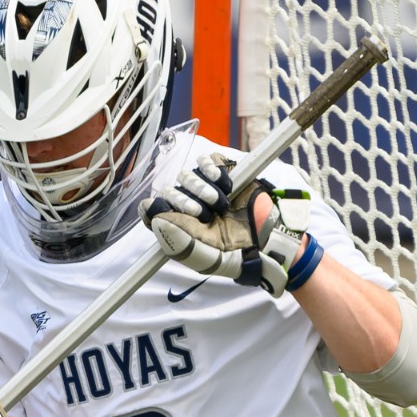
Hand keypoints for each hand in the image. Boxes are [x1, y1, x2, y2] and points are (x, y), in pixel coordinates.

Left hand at [140, 154, 308, 296]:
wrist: (267, 237)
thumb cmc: (233, 252)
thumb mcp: (201, 255)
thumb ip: (173, 238)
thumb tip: (149, 210)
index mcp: (178, 227)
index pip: (152, 209)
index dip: (157, 208)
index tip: (165, 211)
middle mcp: (188, 206)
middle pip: (169, 190)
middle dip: (183, 200)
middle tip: (202, 212)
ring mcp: (204, 188)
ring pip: (186, 175)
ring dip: (200, 187)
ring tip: (220, 202)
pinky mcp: (222, 173)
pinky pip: (207, 161)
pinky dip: (213, 169)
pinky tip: (226, 184)